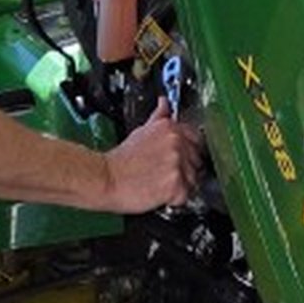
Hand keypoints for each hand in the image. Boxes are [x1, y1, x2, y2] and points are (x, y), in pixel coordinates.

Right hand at [101, 97, 201, 211]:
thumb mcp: (141, 131)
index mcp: (170, 128)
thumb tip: (164, 103)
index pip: (196, 139)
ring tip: (160, 184)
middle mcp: (176, 143)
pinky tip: (160, 194)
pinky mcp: (175, 185)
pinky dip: (175, 199)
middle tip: (165, 175)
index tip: (179, 159)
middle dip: (185, 170)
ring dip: (181, 186)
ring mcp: (177, 164)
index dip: (188, 153)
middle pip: (197, 161)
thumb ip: (159, 117)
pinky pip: (185, 196)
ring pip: (193, 179)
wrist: (107, 179)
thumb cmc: (121, 159)